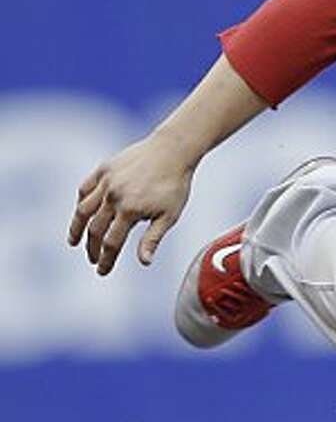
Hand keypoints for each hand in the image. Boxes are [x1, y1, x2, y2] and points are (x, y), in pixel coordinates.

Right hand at [68, 131, 198, 274]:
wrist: (172, 151)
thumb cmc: (175, 185)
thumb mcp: (169, 215)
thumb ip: (152, 239)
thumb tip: (143, 262)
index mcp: (130, 211)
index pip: (111, 243)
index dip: (105, 259)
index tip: (102, 271)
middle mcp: (113, 196)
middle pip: (95, 229)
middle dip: (92, 248)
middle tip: (93, 260)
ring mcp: (106, 182)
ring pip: (83, 209)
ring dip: (77, 228)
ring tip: (74, 241)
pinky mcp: (103, 169)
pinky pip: (86, 188)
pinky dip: (82, 202)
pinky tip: (81, 213)